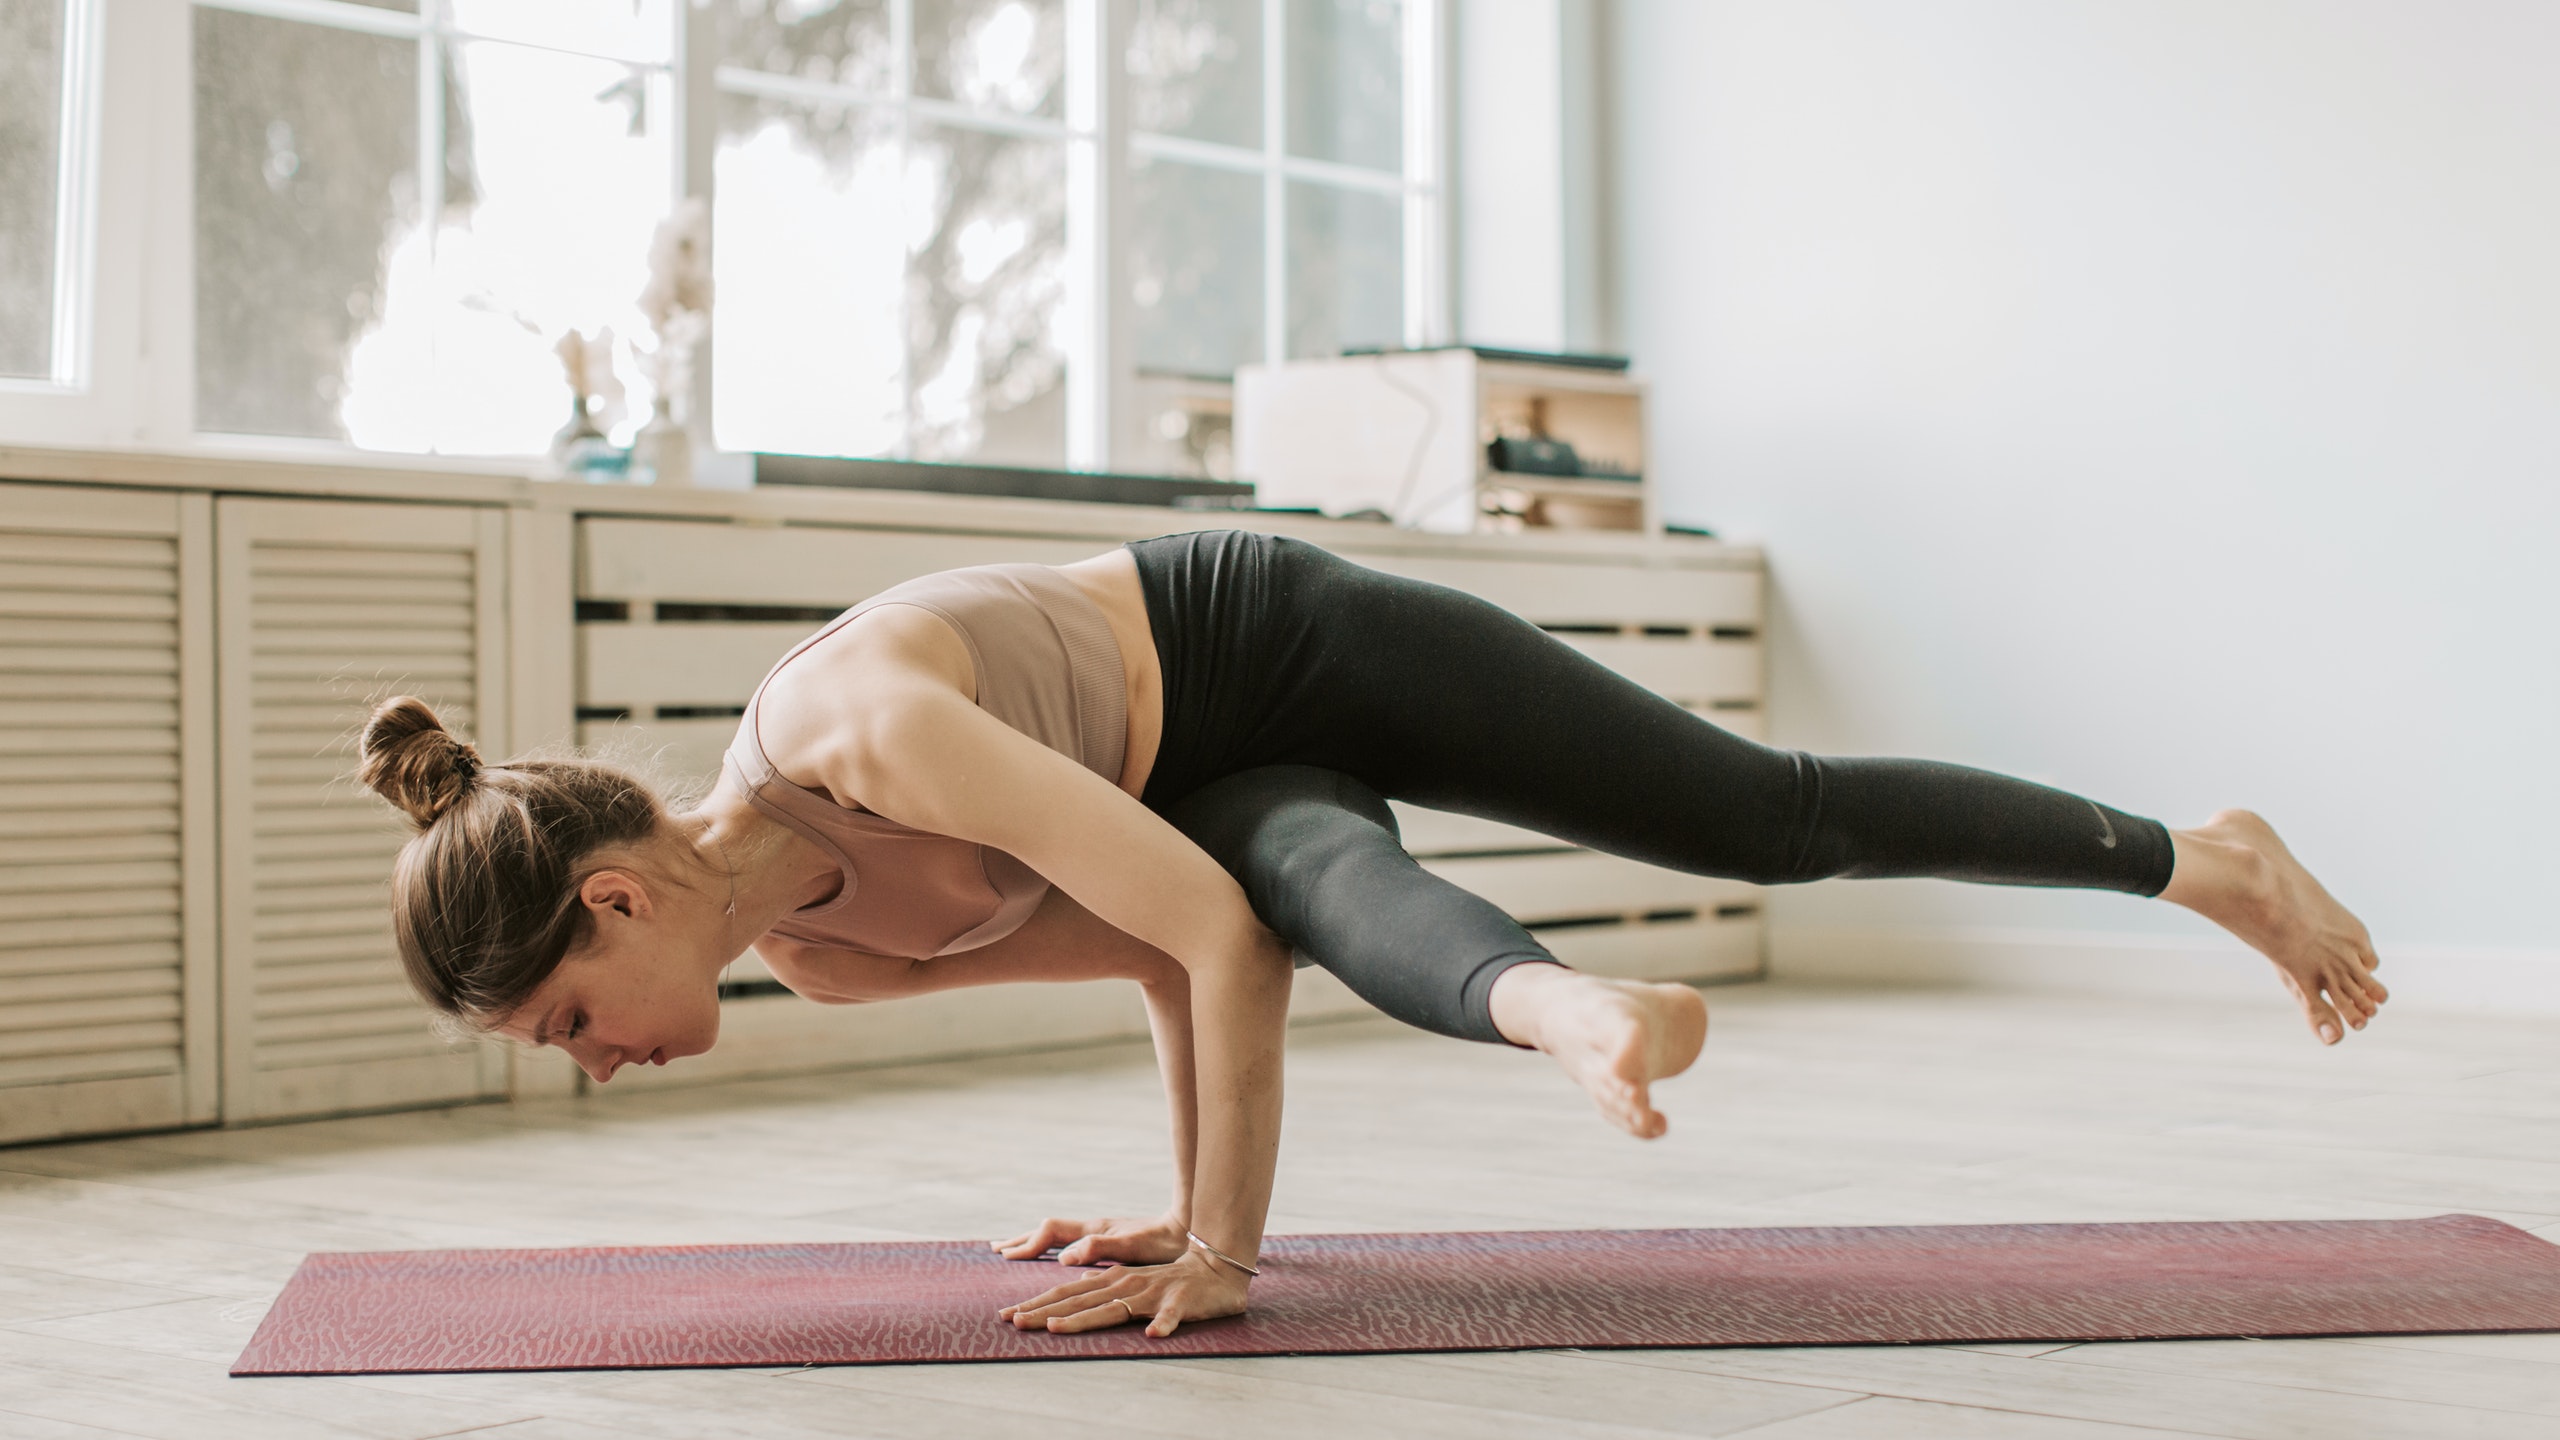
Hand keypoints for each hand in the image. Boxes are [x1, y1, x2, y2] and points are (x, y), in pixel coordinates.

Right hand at [991, 1212, 1187, 1266]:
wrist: (1186, 1230)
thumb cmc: (1162, 1242)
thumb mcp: (1132, 1247)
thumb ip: (1099, 1248)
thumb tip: (1065, 1256)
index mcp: (1093, 1230)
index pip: (1049, 1231)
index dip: (1028, 1244)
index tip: (1007, 1257)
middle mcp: (1092, 1229)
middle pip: (1047, 1230)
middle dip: (1021, 1240)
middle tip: (995, 1249)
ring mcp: (1098, 1233)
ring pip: (1056, 1235)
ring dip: (1032, 1241)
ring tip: (1013, 1249)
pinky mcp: (1106, 1241)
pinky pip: (1068, 1242)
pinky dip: (1050, 1246)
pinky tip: (1052, 1255)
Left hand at [997, 1248, 1248, 1337]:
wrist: (1216, 1270)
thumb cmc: (1172, 1281)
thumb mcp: (1132, 1283)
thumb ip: (1104, 1287)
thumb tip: (1076, 1286)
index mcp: (1113, 1281)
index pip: (1068, 1294)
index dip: (1038, 1305)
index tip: (1008, 1317)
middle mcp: (1126, 1284)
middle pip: (1080, 1300)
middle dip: (1045, 1312)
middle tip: (1014, 1322)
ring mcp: (1153, 1293)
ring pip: (1115, 1307)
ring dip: (1086, 1318)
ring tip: (1058, 1328)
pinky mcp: (1181, 1302)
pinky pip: (1172, 1315)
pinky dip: (1163, 1323)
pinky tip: (1154, 1333)